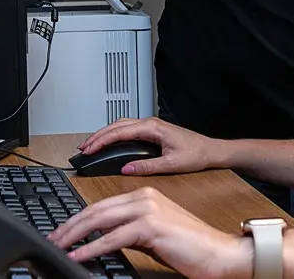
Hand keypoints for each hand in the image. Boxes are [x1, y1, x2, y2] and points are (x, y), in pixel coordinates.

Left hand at [48, 187, 252, 278]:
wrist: (218, 252)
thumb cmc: (190, 246)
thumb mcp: (153, 235)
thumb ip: (129, 231)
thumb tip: (102, 240)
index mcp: (145, 195)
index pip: (102, 205)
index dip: (78, 219)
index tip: (63, 232)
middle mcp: (144, 197)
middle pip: (96, 209)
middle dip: (70, 226)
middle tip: (52, 239)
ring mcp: (147, 209)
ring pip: (99, 220)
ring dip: (74, 235)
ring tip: (58, 246)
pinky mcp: (150, 227)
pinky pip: (112, 238)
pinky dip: (91, 248)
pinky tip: (78, 255)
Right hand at [77, 116, 224, 175]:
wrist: (210, 150)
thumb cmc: (196, 154)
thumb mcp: (171, 164)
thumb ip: (147, 166)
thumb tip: (126, 169)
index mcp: (153, 128)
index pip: (120, 131)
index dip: (101, 141)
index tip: (89, 150)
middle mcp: (150, 124)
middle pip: (117, 125)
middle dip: (97, 136)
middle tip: (83, 148)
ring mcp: (150, 126)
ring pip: (121, 125)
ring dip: (104, 134)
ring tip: (90, 145)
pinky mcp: (152, 131)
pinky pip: (127, 129)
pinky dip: (114, 135)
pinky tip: (108, 143)